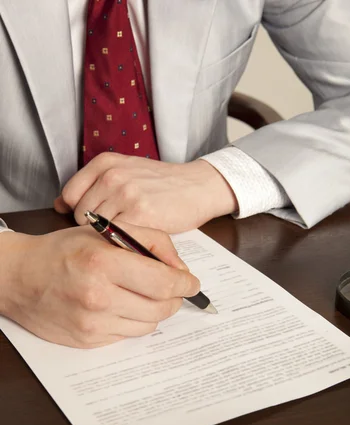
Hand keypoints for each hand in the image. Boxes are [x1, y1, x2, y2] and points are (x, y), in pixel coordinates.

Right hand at [0, 223, 198, 347]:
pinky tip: (118, 306)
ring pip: (149, 325)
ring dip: (153, 310)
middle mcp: (98, 296)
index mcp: (104, 263)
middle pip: (162, 308)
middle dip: (173, 298)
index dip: (185, 284)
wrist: (19, 276)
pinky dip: (131, 321)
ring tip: (139, 294)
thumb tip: (181, 270)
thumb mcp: (107, 231)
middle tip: (169, 289)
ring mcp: (92, 323)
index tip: (191, 283)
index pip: (164, 282)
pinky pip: (127, 335)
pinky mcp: (88, 341)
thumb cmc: (64, 250)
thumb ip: (151, 241)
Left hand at [54, 153, 237, 232]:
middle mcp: (112, 175)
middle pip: (80, 215)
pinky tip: (136, 238)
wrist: (198, 186)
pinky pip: (116, 236)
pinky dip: (123, 243)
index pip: (69, 195)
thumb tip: (59, 205)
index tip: (96, 218)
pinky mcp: (140, 214)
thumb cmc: (161, 184)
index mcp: (105, 162)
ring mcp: (125, 194)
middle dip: (94, 228)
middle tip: (117, 229)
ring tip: (127, 234)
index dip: (79, 213)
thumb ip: (91, 185)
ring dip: (109, 238)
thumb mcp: (124, 172)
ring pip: (97, 229)